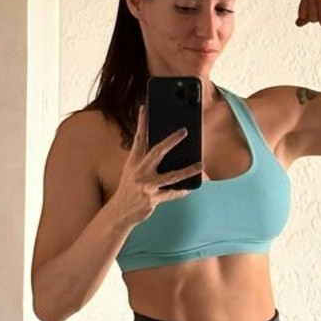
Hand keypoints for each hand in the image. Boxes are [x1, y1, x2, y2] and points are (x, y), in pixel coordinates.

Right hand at [113, 105, 203, 226]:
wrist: (119, 212)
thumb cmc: (129, 188)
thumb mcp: (132, 171)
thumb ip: (144, 159)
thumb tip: (163, 148)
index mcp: (133, 162)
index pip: (138, 139)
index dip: (141, 123)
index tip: (144, 108)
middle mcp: (139, 172)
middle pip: (157, 152)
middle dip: (171, 141)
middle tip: (184, 131)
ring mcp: (146, 186)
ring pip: (171, 176)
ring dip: (187, 170)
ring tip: (200, 165)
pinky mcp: (153, 199)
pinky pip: (172, 194)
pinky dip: (182, 191)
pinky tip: (191, 188)